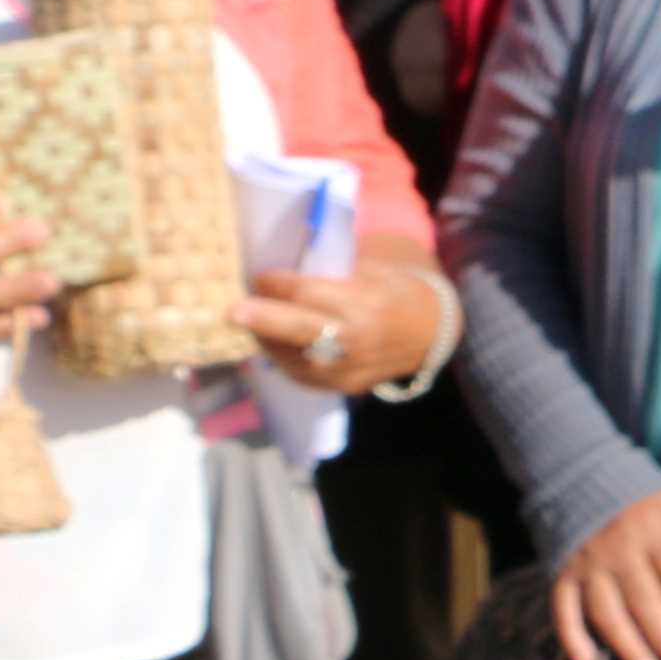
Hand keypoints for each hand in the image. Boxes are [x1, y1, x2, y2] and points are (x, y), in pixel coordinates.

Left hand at [234, 262, 446, 396]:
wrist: (428, 334)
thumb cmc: (392, 291)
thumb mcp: (369, 271)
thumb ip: (329, 275)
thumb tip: (279, 272)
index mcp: (366, 302)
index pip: (311, 295)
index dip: (280, 285)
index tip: (260, 276)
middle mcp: (356, 340)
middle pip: (299, 329)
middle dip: (263, 319)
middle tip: (233, 311)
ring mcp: (348, 370)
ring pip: (293, 357)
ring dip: (265, 338)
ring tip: (247, 321)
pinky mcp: (341, 388)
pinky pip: (301, 374)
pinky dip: (282, 356)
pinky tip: (270, 341)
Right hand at [551, 488, 660, 659]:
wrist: (579, 477)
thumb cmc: (637, 498)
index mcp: (653, 530)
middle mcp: (619, 550)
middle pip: (643, 600)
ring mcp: (587, 565)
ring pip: (606, 612)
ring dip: (626, 644)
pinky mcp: (561, 575)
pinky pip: (564, 611)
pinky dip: (572, 638)